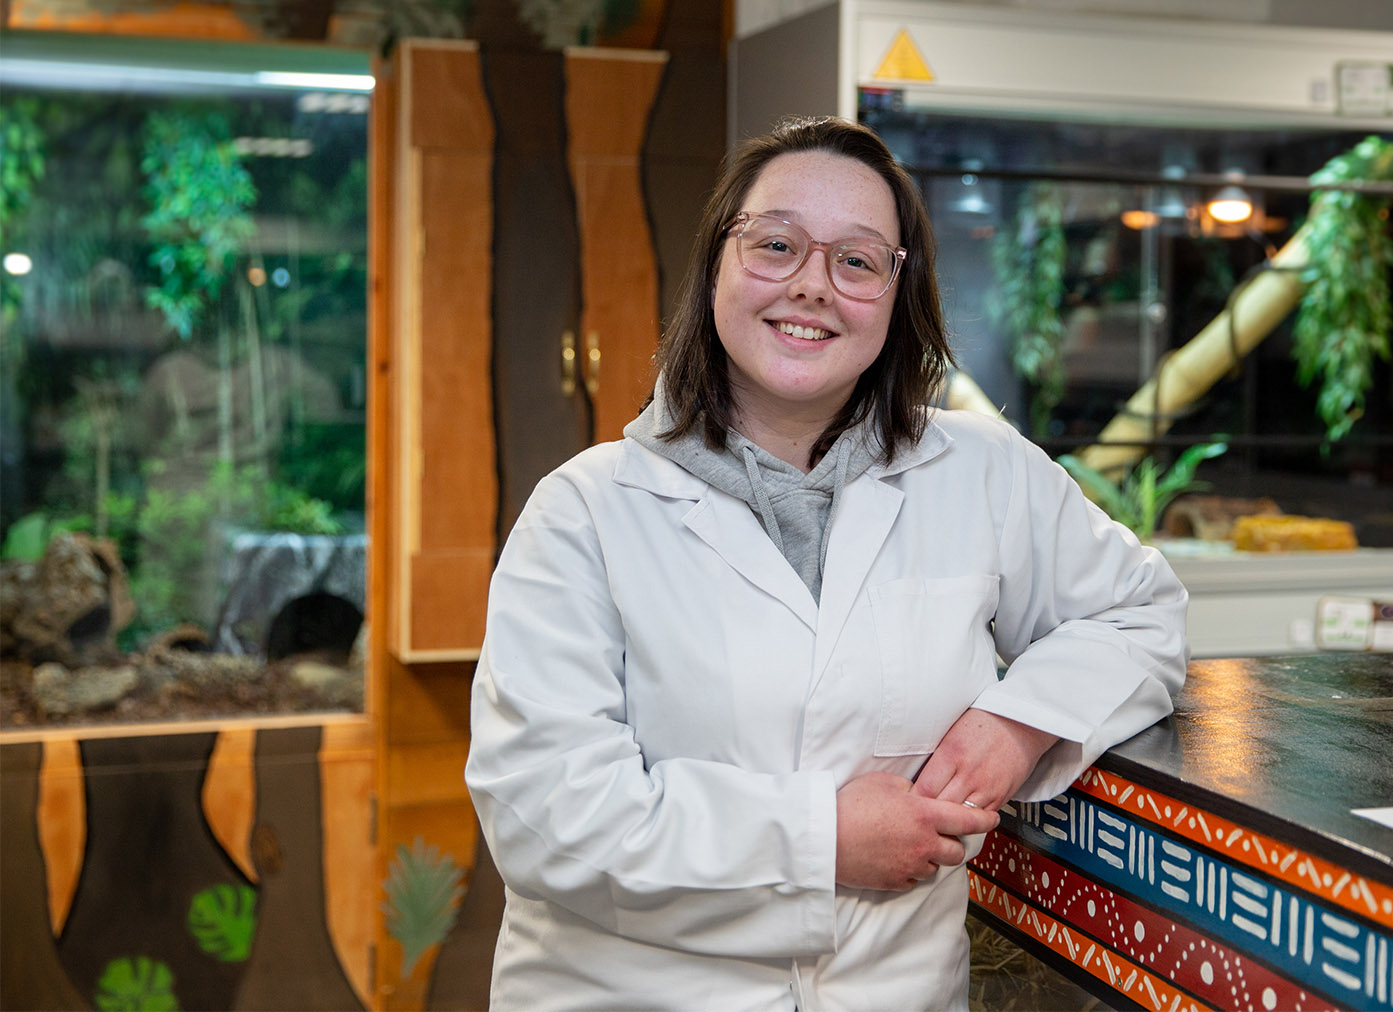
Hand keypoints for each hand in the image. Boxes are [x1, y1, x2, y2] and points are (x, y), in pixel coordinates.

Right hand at [835, 771, 998, 891]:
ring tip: (910, 844)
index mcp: (924, 815)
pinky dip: (910, 869)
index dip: (986, 820)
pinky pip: (913, 878)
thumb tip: (919, 795)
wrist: (823, 837)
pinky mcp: (895, 882)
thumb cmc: (850, 805)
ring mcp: (910, 866)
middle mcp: (923, 844)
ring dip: (930, 857)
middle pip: (956, 852)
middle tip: (940, 833)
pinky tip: (894, 856)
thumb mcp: (883, 782)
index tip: (994, 819)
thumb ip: (910, 788)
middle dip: (953, 843)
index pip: (968, 821)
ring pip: (935, 867)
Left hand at [912, 709, 1058, 809]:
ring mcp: (986, 788)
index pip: (923, 789)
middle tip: (918, 817)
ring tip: (937, 823)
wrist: (1022, 723)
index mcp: (951, 754)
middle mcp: (969, 774)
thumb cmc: (984, 723)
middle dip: (927, 814)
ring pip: (959, 819)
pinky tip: (959, 820)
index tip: (906, 803)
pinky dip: (968, 822)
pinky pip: (979, 819)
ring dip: (947, 822)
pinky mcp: (1001, 797)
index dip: (912, 800)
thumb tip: (914, 778)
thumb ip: (936, 759)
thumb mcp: (951, 734)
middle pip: (939, 807)